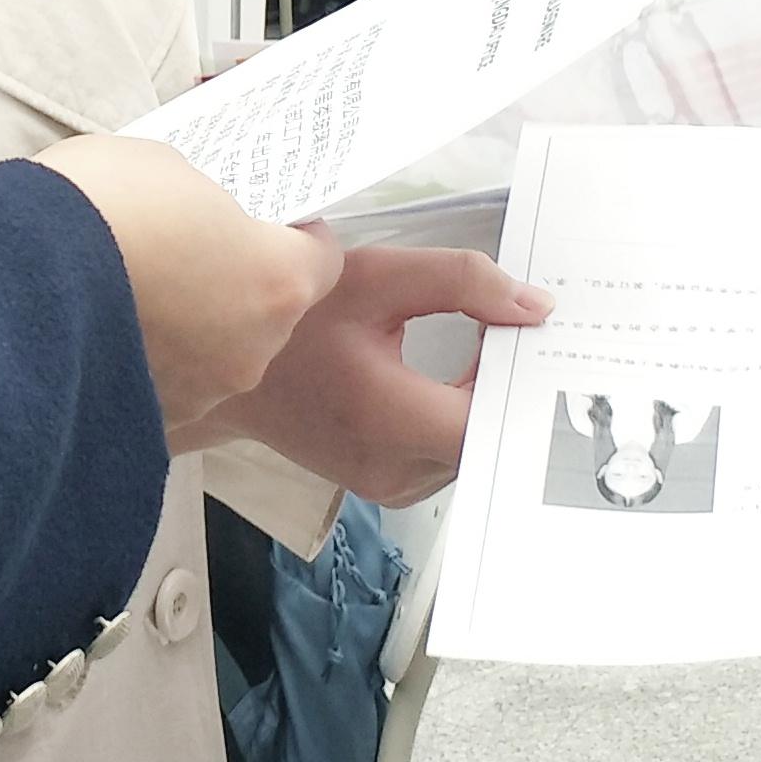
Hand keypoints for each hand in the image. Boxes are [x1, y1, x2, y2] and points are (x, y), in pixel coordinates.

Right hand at [30, 137, 344, 443]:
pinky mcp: (146, 424)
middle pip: (265, 315)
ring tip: (128, 299)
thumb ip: (201, 200)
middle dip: (233, 285)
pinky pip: (161, 388)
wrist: (8, 284)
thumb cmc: (96, 207)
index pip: (320, 261)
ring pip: (212, 358)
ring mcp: (199, 396)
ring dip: (187, 331)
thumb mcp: (161, 168)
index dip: (289, 237)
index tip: (255, 221)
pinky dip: (142, 365)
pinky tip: (100, 338)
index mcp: (275, 280)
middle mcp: (251, 350)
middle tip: (180, 255)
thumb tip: (197, 214)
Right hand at [207, 242, 550, 500]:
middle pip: (485, 438)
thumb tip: (533, 308)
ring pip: (469, 450)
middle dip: (503, 385)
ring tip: (475, 349)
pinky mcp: (385, 485)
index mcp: (387, 418)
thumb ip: (463, 281)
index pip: (490, 419)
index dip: (515, 376)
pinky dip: (456, 417)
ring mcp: (387, 485)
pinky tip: (446, 376)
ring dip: (480, 401)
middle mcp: (391, 467)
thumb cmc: (293, 320)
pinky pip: (445, 455)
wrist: (226, 364)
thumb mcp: (378, 276)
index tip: (517, 332)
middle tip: (507, 333)